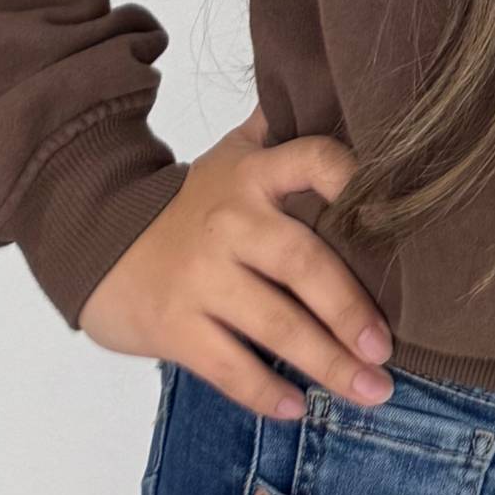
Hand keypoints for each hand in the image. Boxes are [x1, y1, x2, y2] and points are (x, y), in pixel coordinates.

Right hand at [80, 115, 391, 422]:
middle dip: (352, 310)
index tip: (399, 214)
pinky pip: (228, 366)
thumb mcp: (232, 157)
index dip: (356, 180)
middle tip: (388, 349)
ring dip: (326, 362)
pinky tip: (298, 407)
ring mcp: (202, 278)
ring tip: (370, 390)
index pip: (315, 160)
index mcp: (254, 174)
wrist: (95, 237)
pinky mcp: (174, 325)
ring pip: (274, 324)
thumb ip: (283, 134)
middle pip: (304, 263)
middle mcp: (232, 222)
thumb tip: (339, 87)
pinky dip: (265, 390)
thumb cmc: (187, 202)